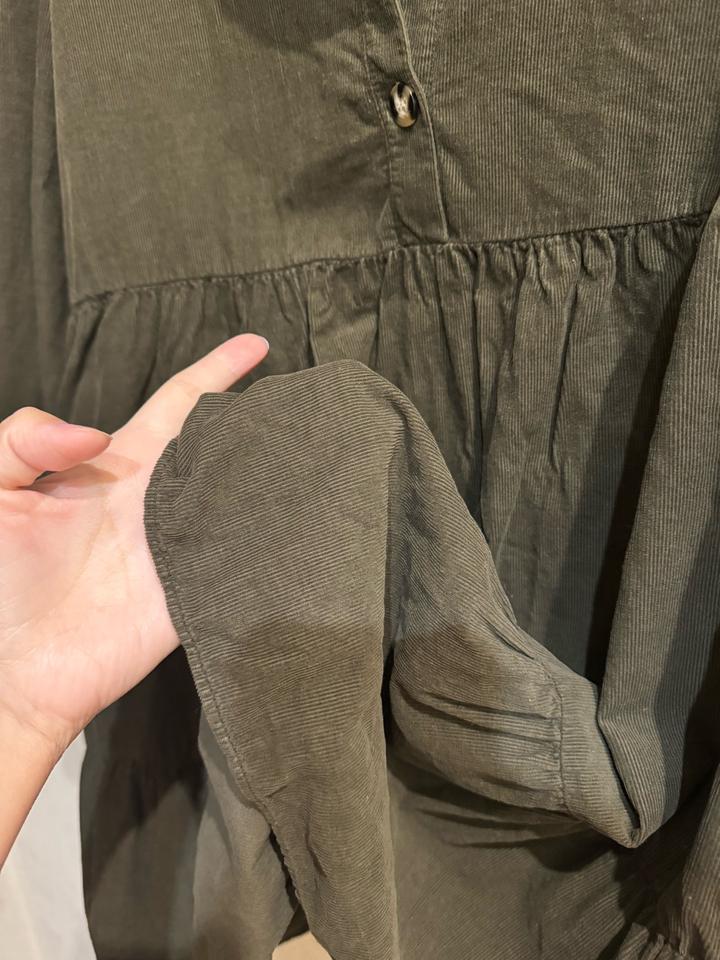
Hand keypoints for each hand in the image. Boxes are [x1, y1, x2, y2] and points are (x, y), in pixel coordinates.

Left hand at [0, 334, 267, 862]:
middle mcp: (159, 499)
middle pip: (223, 443)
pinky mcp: (197, 591)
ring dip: (276, 468)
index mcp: (116, 467)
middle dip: (261, 416)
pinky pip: (242, 554)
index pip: (176, 406)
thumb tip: (96, 434)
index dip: (213, 372)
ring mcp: (183, 545)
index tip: (254, 345)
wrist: (14, 669)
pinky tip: (304, 509)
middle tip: (304, 396)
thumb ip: (24, 441)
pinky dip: (271, 532)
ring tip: (316, 438)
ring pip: (242, 492)